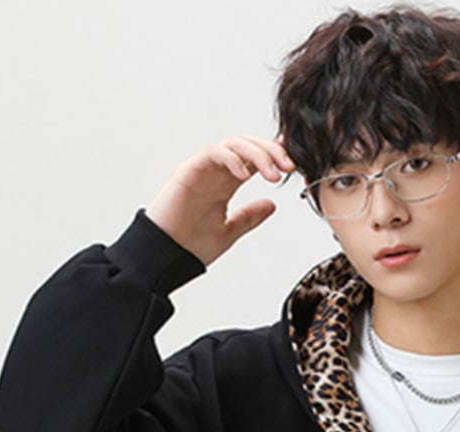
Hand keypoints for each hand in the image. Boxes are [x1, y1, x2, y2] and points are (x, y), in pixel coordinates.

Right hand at [144, 133, 296, 268]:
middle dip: (271, 152)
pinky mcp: (188, 172)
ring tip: (274, 174)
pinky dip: (231, 159)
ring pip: (233, 145)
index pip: (253, 160)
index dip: (274, 156)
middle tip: (290, 167)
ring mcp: (201, 170)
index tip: (294, 163)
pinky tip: (246, 174)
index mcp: (225, 184)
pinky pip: (212, 153)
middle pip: (247, 146)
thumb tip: (272, 204)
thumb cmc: (190, 246)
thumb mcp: (229, 231)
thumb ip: (250, 216)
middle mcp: (215, 172)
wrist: (165, 258)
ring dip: (257, 154)